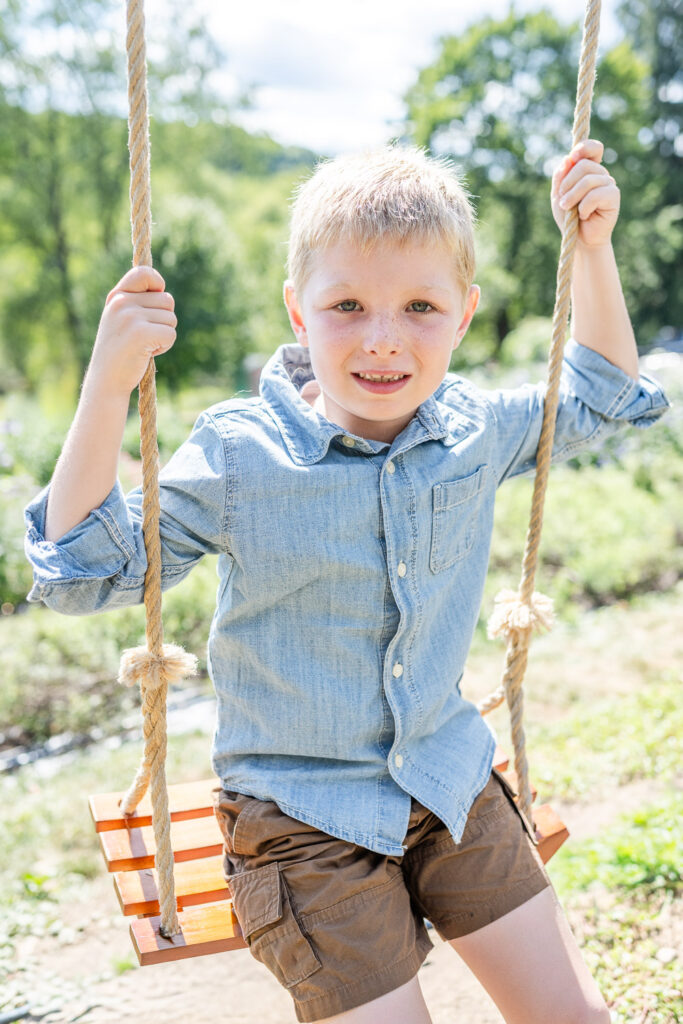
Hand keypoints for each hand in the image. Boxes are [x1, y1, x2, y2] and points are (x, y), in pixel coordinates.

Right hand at [88, 266, 176, 397]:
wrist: (106, 380)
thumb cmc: (119, 351)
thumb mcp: (121, 320)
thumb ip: (137, 303)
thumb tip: (163, 291)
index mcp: (117, 296)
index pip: (144, 272)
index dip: (157, 283)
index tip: (156, 296)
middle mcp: (122, 303)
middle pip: (167, 300)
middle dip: (163, 320)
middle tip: (145, 336)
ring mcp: (130, 317)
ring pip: (171, 318)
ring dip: (164, 335)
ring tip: (144, 345)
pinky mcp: (141, 334)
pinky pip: (171, 334)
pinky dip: (165, 346)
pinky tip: (148, 353)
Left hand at [551, 140, 619, 247]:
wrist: (579, 240)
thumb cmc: (569, 217)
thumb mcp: (559, 195)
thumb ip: (560, 176)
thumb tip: (568, 158)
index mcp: (588, 170)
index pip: (593, 148)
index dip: (584, 147)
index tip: (573, 156)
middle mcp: (600, 174)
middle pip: (583, 165)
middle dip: (567, 184)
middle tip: (562, 201)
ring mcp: (608, 184)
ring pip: (588, 180)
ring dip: (573, 196)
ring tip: (568, 209)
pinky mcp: (613, 196)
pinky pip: (596, 194)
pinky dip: (584, 206)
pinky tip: (584, 215)